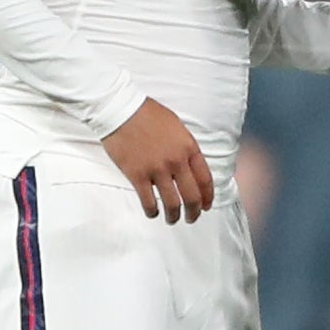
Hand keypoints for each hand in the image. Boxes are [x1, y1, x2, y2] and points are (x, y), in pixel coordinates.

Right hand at [101, 98, 214, 222]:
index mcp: (188, 147)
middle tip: (192, 218)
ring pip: (172, 203)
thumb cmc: (148, 114)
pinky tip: (153, 212)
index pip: (205, 178)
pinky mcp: (137, 176)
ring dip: (174, 216)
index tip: (206, 206)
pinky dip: (152, 211)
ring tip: (172, 219)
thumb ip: (185, 147)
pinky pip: (148, 201)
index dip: (208, 196)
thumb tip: (189, 166)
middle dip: (194, 212)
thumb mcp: (176, 126)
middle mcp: (176, 161)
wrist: (121, 110)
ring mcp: (157, 170)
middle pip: (191, 195)